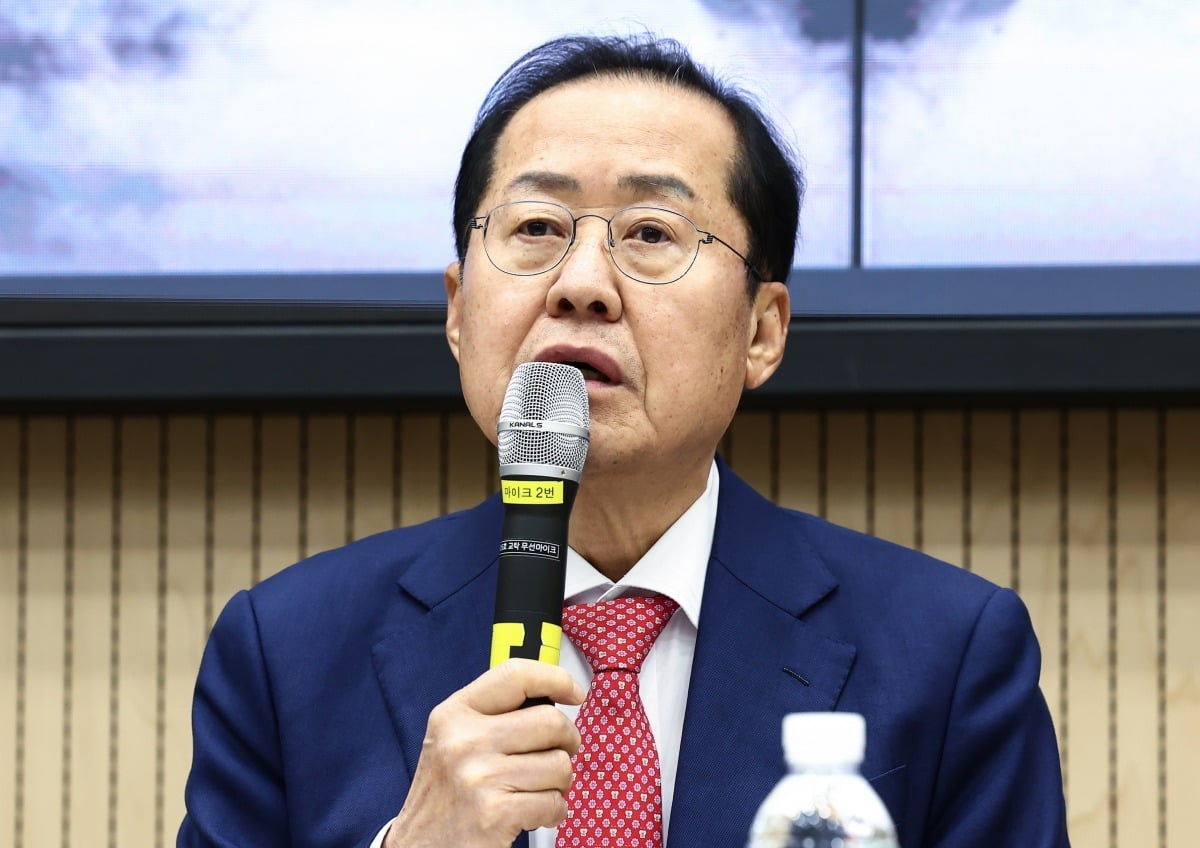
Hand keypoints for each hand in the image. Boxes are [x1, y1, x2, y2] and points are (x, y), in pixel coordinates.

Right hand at [383, 659, 584, 847]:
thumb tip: (553, 697)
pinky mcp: (495, 814)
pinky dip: (554, 811)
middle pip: (550, 721)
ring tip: (537, 790)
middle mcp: (463, 740)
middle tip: (559, 754)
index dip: (555, 679)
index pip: (515, 675)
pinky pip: (554, 802)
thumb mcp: (452, 740)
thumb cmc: (445, 795)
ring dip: (559, 783)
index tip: (574, 693)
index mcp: (454, 714)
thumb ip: (493, 715)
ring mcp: (479, 777)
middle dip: (567, 741)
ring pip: (559, 764)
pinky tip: (533, 814)